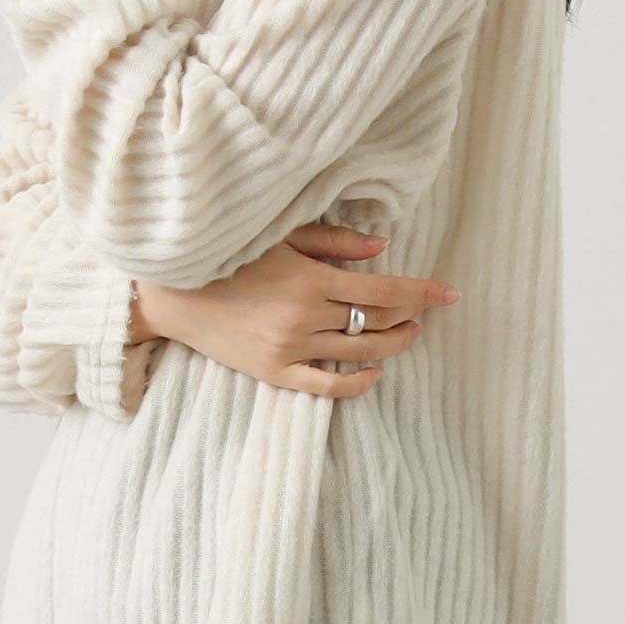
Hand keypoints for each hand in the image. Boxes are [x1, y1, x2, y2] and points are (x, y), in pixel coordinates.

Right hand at [136, 224, 461, 398]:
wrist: (174, 292)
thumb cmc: (231, 257)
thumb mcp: (282, 237)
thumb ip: (334, 242)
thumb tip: (383, 248)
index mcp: (310, 279)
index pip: (382, 289)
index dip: (421, 292)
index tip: (450, 293)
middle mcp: (304, 317)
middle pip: (376, 322)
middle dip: (411, 316)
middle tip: (427, 310)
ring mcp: (289, 349)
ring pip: (358, 353)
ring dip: (392, 345)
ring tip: (408, 334)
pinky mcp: (274, 372)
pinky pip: (325, 386)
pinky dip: (355, 383)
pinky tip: (374, 373)